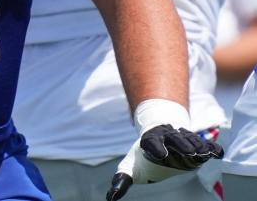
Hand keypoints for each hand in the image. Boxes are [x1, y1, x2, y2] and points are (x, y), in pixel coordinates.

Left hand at [106, 124, 222, 199]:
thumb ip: (122, 180)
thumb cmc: (144, 155)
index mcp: (149, 141)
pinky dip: (212, 147)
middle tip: (189, 153)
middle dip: (181, 145)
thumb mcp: (130, 166)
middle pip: (175, 138)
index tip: (162, 155)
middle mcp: (167, 137)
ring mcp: (183, 138)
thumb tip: (110, 198)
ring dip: (197, 146)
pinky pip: (206, 143)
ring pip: (191, 139)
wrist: (157, 134)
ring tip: (203, 154)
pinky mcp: (197, 143)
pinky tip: (217, 154)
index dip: (156, 147)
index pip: (151, 142)